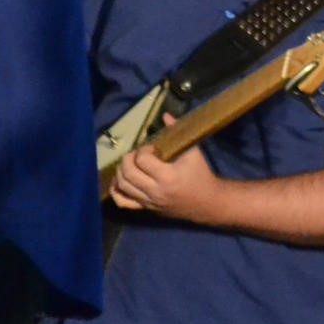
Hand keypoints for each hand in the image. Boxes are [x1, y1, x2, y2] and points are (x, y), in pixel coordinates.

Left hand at [109, 132, 223, 221]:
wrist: (207, 202)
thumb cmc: (201, 175)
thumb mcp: (194, 151)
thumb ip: (178, 132)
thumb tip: (165, 115)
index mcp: (167, 176)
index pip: (143, 160)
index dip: (144, 149)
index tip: (152, 147)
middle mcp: (155, 191)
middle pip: (128, 173)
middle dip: (128, 159)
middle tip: (137, 154)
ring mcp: (149, 202)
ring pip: (123, 187)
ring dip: (121, 171)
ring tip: (130, 164)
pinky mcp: (146, 208)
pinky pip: (123, 202)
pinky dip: (116, 191)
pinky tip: (119, 181)